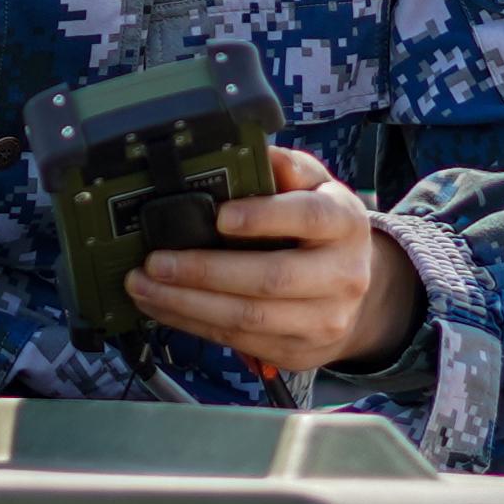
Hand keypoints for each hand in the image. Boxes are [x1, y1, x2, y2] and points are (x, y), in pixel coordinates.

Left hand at [123, 143, 413, 382]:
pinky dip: (192, 323)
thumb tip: (254, 152)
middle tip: (155, 261)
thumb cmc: (322, 232)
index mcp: (345, 224)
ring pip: (248, 318)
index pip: (309, 218)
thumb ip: (288, 168)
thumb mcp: (316, 189)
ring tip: (144, 286)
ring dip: (186, 304)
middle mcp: (342, 276)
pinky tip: (163, 306)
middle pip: (271, 278)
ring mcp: (322, 321)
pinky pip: (238, 340)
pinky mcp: (297, 352)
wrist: (358, 297)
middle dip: (204, 271)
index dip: (263, 217)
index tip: (219, 215)